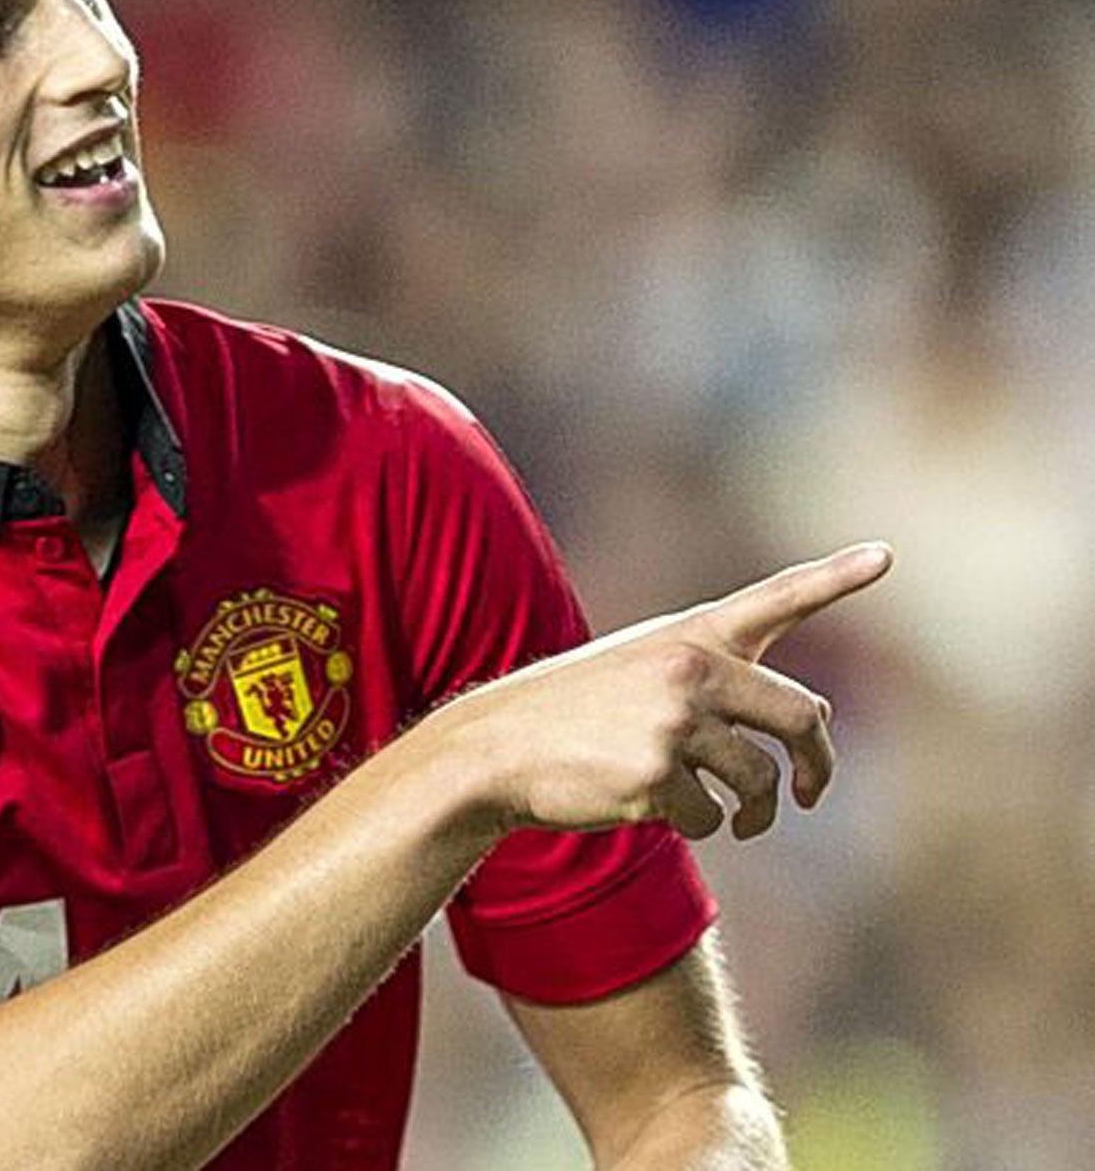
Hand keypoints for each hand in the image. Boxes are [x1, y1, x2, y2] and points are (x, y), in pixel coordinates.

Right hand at [430, 543, 892, 840]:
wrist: (496, 747)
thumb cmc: (575, 712)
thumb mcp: (639, 667)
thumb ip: (713, 676)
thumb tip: (804, 723)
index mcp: (690, 633)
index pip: (776, 598)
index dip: (835, 577)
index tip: (884, 554)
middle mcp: (692, 668)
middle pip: (803, 716)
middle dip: (818, 763)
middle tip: (810, 791)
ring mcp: (675, 720)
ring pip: (761, 779)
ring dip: (754, 812)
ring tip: (738, 822)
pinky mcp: (658, 773)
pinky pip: (712, 816)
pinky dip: (699, 826)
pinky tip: (659, 810)